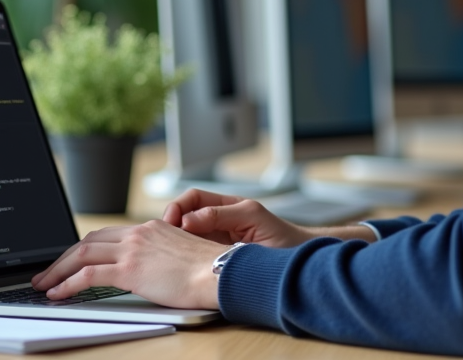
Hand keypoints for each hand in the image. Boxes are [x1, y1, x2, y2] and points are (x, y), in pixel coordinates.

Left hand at [31, 221, 220, 308]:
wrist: (220, 272)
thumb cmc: (209, 270)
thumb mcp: (180, 255)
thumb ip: (160, 257)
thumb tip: (149, 272)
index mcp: (151, 228)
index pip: (106, 235)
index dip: (84, 249)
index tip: (71, 261)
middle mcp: (139, 233)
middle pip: (88, 241)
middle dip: (63, 258)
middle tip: (47, 273)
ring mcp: (133, 249)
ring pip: (82, 254)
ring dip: (57, 270)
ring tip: (44, 284)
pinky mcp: (130, 269)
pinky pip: (88, 275)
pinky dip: (67, 283)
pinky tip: (58, 294)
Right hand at [163, 189, 314, 247]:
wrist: (298, 262)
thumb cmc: (283, 237)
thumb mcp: (252, 218)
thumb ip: (222, 215)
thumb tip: (189, 220)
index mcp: (227, 206)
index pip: (193, 199)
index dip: (179, 207)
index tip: (173, 221)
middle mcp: (219, 222)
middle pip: (184, 215)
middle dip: (170, 223)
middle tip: (164, 237)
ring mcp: (216, 241)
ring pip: (185, 236)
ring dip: (174, 241)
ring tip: (170, 250)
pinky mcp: (215, 259)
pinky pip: (193, 254)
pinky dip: (183, 256)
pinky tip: (181, 263)